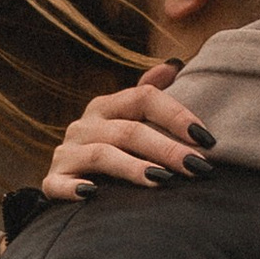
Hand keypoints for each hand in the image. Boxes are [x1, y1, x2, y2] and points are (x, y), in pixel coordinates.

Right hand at [42, 62, 214, 203]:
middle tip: (197, 167)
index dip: (177, 115)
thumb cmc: (114, 151)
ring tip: (162, 180)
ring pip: (101, 155)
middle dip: (167, 148)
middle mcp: (85, 125)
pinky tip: (93, 194)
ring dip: (133, 167)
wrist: (71, 183)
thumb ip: (150, 94)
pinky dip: (74, 188)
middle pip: (129, 130)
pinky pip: (59, 184)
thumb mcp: (130, 119)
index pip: (144, 97)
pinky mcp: (52, 180)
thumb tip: (174, 65)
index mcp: (107, 106)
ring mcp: (67, 152)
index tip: (206, 138)